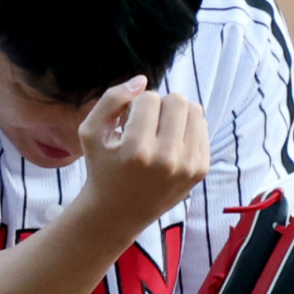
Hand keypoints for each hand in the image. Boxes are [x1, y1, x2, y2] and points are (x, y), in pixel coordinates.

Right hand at [76, 76, 209, 234]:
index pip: (148, 98)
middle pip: (177, 100)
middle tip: (147, 124)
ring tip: (159, 131)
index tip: (128, 123)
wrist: (118, 212)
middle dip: (160, 105)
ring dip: (176, 114)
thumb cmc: (102, 167)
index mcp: (137, 150)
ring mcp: (187, 166)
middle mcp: (166, 159)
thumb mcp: (91, 132)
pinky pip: (202, 129)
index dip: (136, 105)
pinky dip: (186, 130)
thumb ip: (111, 99)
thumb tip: (142, 80)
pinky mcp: (200, 170)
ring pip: (194, 110)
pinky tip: (170, 144)